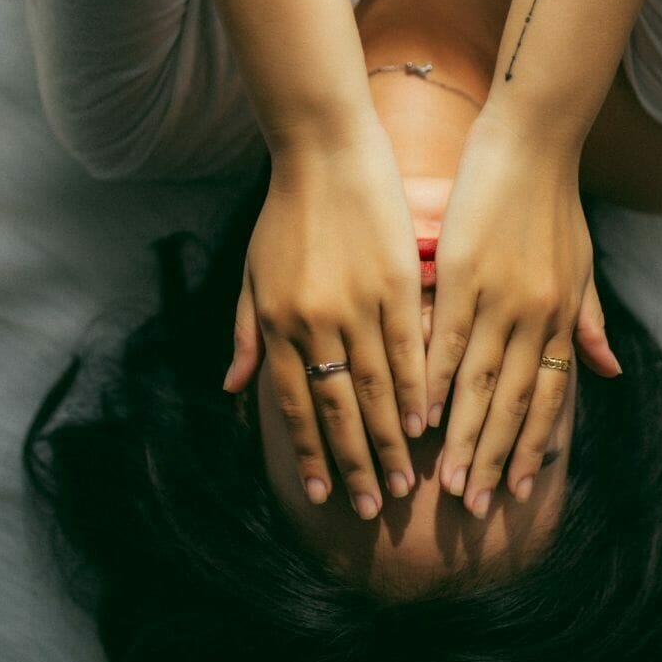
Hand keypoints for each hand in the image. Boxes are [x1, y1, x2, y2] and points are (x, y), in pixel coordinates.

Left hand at [221, 121, 424, 519]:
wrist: (324, 152)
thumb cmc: (284, 215)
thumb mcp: (252, 275)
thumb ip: (246, 335)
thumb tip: (235, 392)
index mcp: (277, 324)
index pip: (292, 405)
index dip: (307, 452)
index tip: (320, 493)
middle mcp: (314, 322)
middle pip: (336, 408)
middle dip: (353, 463)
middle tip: (373, 508)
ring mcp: (357, 304)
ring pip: (375, 388)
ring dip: (389, 439)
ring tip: (405, 481)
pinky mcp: (395, 284)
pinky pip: (407, 349)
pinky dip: (416, 389)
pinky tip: (426, 423)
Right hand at [427, 114, 621, 517]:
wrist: (535, 140)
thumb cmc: (556, 203)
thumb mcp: (584, 267)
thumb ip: (590, 323)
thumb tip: (609, 372)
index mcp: (561, 319)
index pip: (547, 400)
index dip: (532, 448)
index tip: (517, 492)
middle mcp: (535, 318)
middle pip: (513, 404)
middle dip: (494, 460)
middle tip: (475, 507)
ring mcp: (499, 299)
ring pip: (479, 385)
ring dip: (461, 437)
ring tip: (444, 482)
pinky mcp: (464, 275)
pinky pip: (446, 340)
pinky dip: (432, 381)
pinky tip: (417, 415)